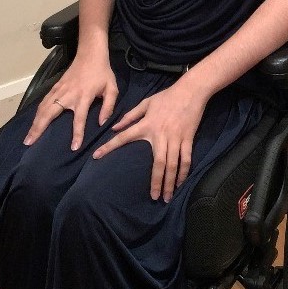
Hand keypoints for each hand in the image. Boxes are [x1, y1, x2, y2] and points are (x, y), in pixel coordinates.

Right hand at [23, 52, 117, 150]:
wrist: (90, 54)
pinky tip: (33, 121)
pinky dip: (37, 112)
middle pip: (50, 113)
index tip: (73, 147)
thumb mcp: (112, 89)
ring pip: (43, 107)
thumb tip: (102, 123)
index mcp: (84, 96)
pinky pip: (44, 101)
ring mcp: (59, 90)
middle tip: (29, 143)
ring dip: (34, 122)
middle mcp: (68, 94)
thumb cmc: (102, 73)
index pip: (79, 118)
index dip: (77, 133)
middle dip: (39, 129)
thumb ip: (109, 106)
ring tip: (28, 136)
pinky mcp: (55, 86)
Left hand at [92, 81, 207, 201]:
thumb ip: (130, 116)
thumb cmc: (167, 96)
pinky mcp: (187, 139)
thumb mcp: (146, 102)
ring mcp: (175, 138)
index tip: (96, 157)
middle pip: (158, 163)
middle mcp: (160, 134)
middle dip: (156, 182)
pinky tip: (180, 182)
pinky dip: (183, 172)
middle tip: (154, 197)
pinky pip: (186, 159)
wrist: (191, 91)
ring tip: (167, 197)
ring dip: (170, 182)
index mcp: (146, 124)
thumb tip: (114, 127)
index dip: (109, 146)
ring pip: (172, 164)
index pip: (124, 137)